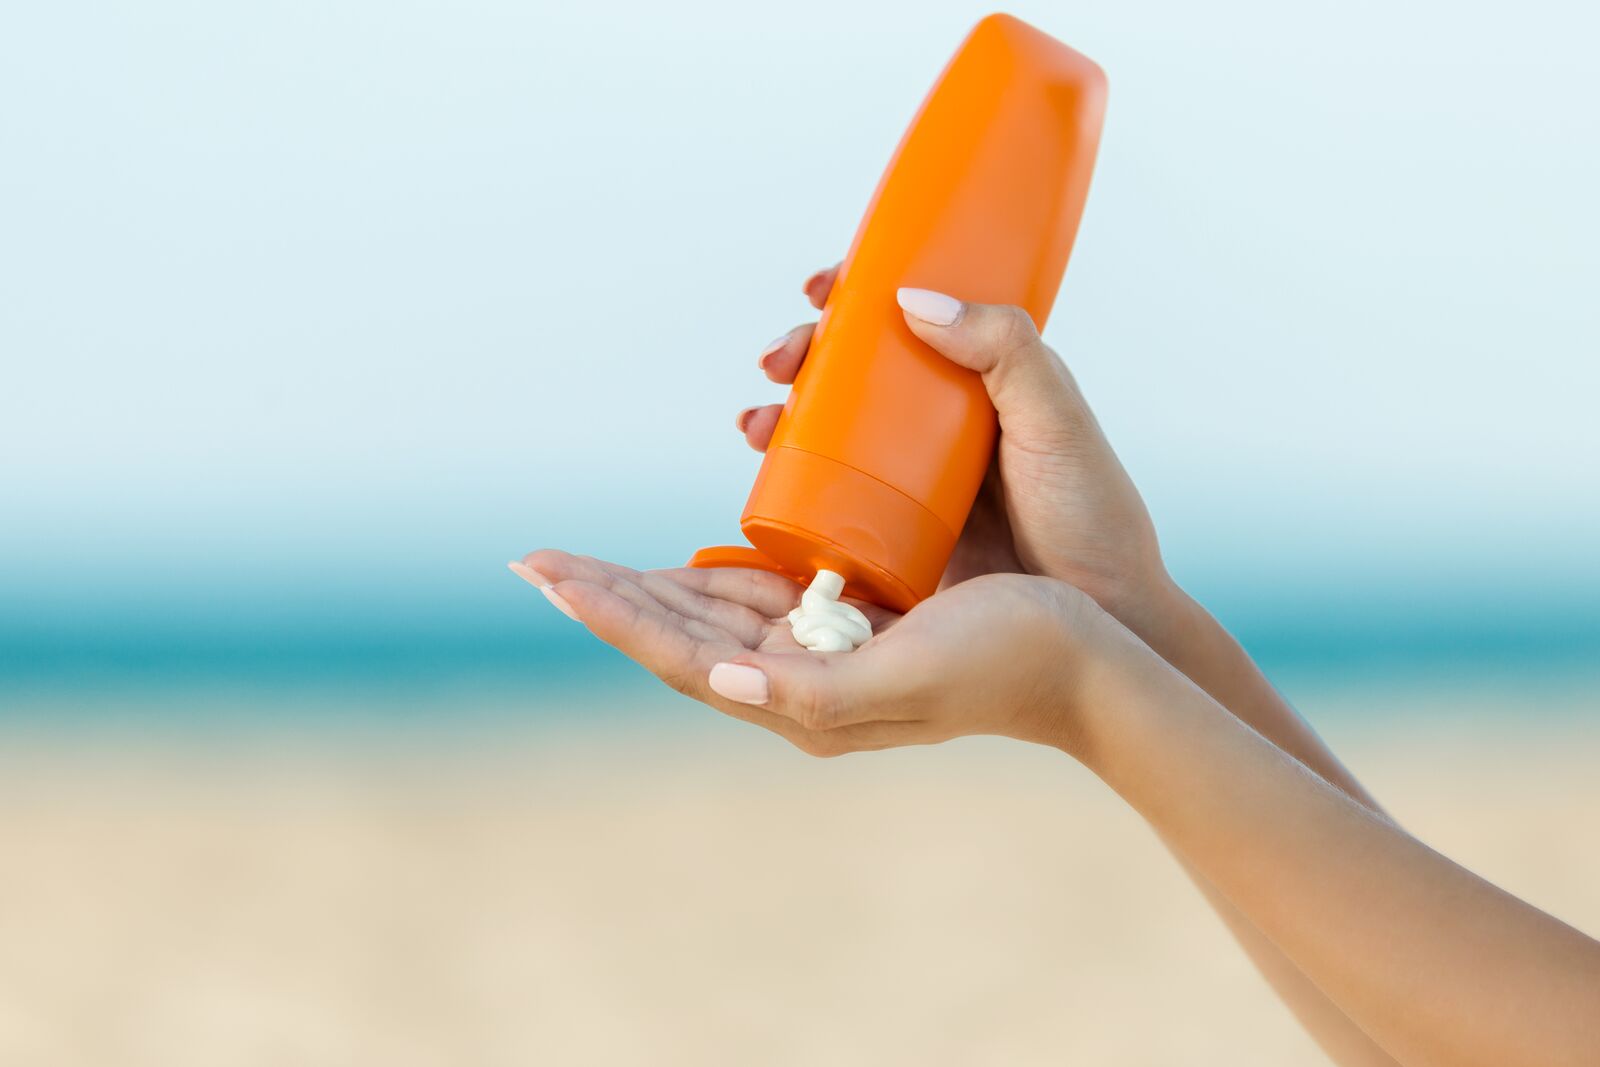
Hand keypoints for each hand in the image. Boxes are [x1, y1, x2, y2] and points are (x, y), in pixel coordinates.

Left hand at [511, 551, 1099, 756]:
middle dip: (609, 597)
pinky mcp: (856, 621)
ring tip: (585, 563)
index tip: (543, 573)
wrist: (1088, 666)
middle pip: (681, 633)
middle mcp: (801, 682)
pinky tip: (693, 556)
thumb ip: (813, 692)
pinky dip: (714, 572)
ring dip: (647, 586)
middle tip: (536, 562)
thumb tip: (717, 681)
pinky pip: (765, 594)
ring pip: (712, 614)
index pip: (680, 654)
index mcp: (803, 700)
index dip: (610, 614)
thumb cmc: (1007, 665)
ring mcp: (826, 653)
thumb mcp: (909, 675)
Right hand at [740, 266, 1175, 641]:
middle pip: (857, 370)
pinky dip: (789, 478)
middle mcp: (943, 424)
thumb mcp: (1053, 419)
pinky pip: (831, 494)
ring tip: (755, 424)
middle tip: (778, 364)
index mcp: (985, 380)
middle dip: (804, 355)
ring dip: (782, 415)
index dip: (859, 294)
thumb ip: (1004, 350)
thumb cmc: (1089, 517)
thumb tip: (911, 297)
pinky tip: (762, 475)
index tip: (822, 288)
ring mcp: (915, 479)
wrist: (1099, 617)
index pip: (912, 318)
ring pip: (834, 428)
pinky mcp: (895, 533)